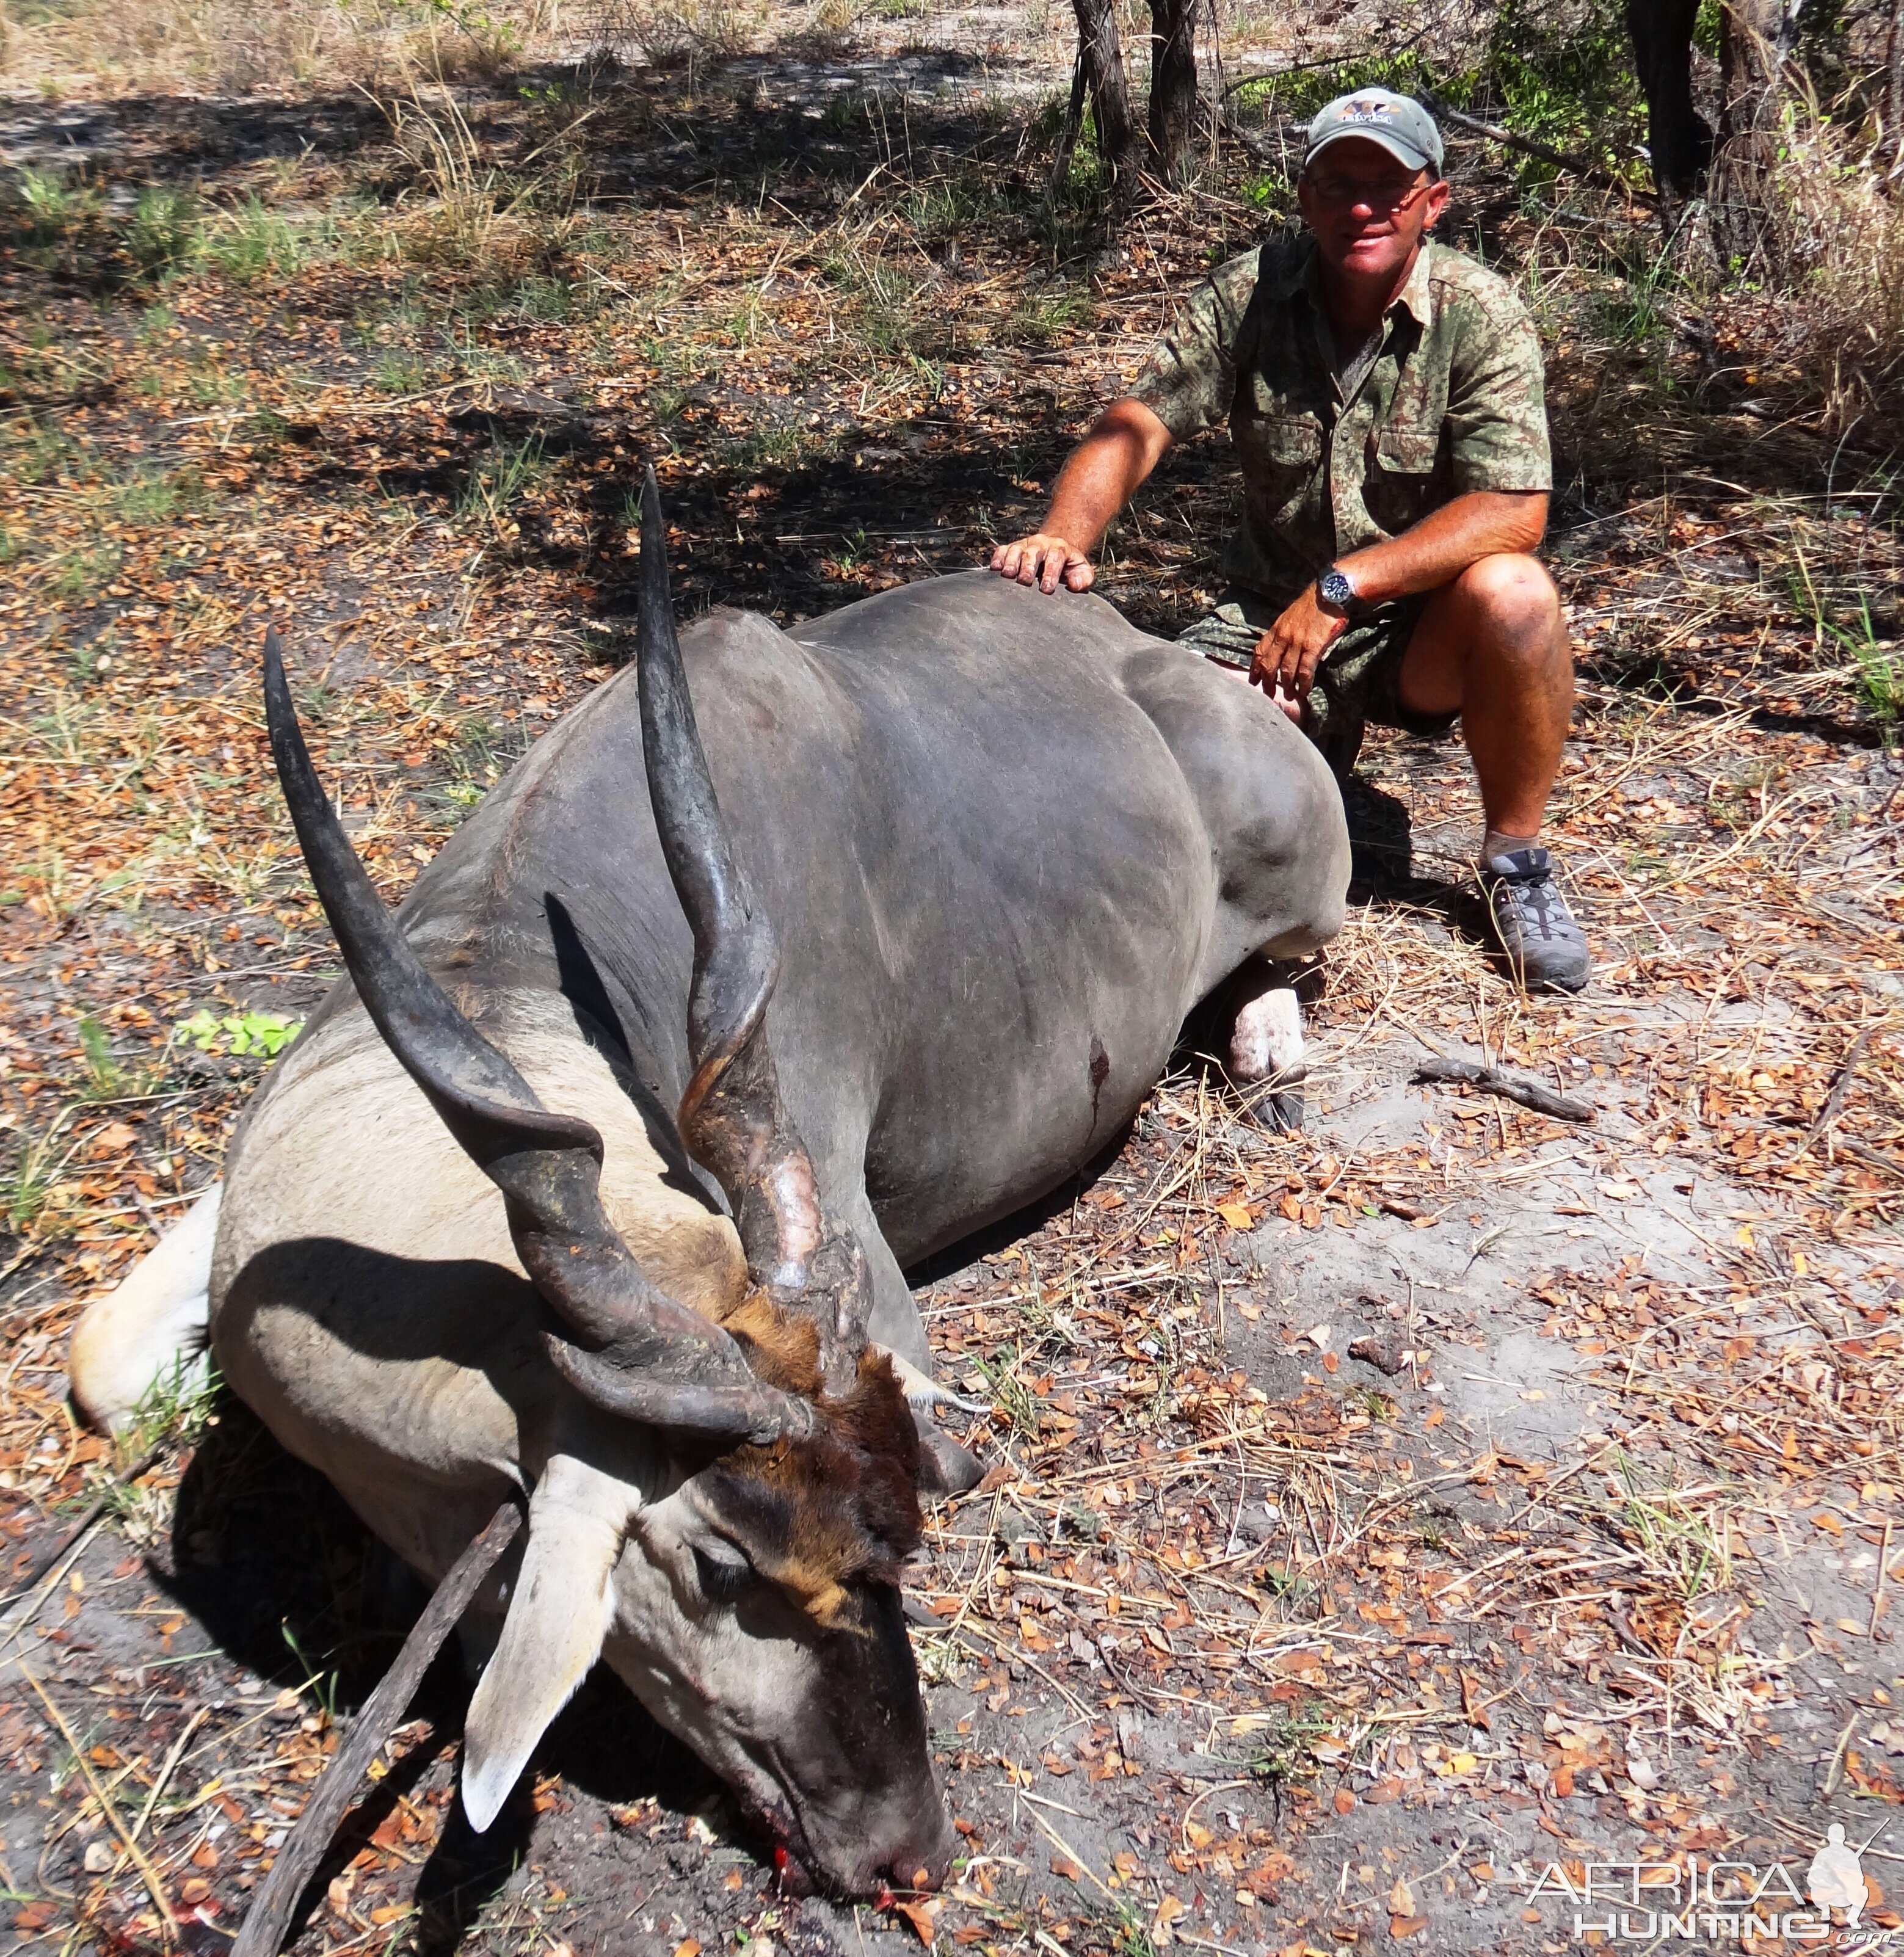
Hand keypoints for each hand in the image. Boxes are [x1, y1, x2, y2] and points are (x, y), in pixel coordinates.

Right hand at [990, 532, 1093, 593]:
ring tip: (1007, 574)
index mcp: (1060, 548)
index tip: (1047, 588)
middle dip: (1028, 566)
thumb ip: (1083, 578)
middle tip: (1025, 580)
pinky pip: (1002, 550)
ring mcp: (1025, 545)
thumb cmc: (1068, 566)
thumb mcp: (1082, 570)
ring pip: (1016, 550)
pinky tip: (995, 568)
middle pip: (1033, 553)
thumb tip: (1075, 584)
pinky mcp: (1012, 548)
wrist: (1056, 550)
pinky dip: (998, 558)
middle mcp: (1041, 544)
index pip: (1055, 557)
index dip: (1051, 572)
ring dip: (1011, 562)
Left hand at [1250, 587, 1349, 721]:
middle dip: (1267, 682)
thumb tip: (1282, 647)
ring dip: (1286, 686)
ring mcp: (1297, 642)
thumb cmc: (1314, 603)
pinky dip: (1304, 683)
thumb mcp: (1291, 615)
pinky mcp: (1313, 646)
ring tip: (1288, 696)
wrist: (1331, 592)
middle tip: (1268, 695)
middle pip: (1269, 665)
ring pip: (1286, 671)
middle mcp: (1283, 637)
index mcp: (1277, 628)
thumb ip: (1284, 631)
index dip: (1255, 668)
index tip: (1253, 680)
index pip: (1259, 651)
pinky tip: (1304, 691)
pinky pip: (1305, 670)